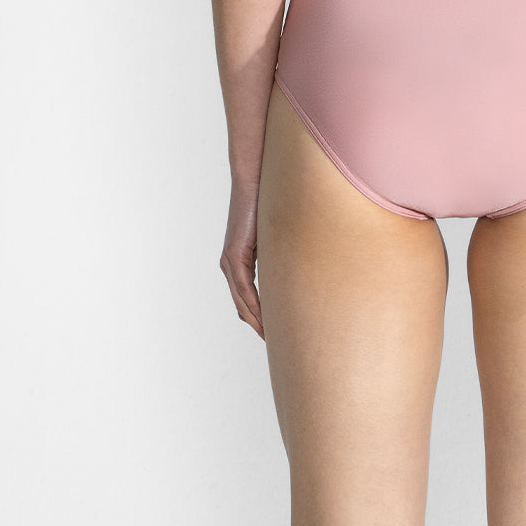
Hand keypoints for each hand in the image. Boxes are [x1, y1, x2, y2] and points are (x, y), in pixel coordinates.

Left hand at [220, 180, 264, 338]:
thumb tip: (296, 266)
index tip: (274, 333)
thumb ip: (279, 254)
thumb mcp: (274, 237)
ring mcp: (230, 261)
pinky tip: (264, 317)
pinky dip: (253, 305)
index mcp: (239, 262)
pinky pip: (243, 288)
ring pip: (241, 301)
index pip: (247, 299)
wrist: (253, 181)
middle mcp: (229, 265)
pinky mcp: (234, 255)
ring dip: (256, 320)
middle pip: (242, 306)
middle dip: (258, 325)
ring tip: (271, 338)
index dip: (259, 318)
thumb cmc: (267, 203)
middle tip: (276, 344)